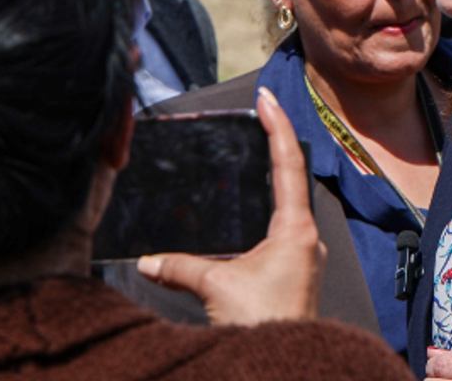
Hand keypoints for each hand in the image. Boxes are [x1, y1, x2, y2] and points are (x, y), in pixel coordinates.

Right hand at [137, 87, 324, 324]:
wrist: (286, 367)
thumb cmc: (265, 326)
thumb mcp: (215, 287)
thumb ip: (179, 267)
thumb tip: (148, 261)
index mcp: (294, 230)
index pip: (287, 163)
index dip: (277, 126)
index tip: (266, 98)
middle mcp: (304, 239)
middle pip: (293, 178)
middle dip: (277, 145)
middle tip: (263, 114)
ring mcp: (301, 258)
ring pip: (289, 206)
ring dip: (273, 179)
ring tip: (257, 151)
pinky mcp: (293, 277)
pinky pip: (281, 231)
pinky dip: (266, 210)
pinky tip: (249, 213)